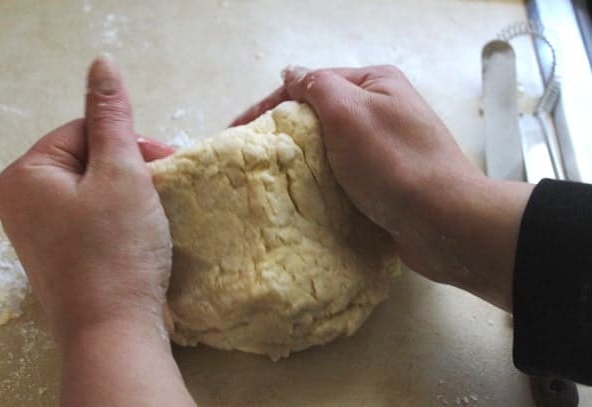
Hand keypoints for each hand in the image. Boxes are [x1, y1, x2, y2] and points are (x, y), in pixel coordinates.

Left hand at [0, 56, 174, 344]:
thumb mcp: (120, 172)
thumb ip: (111, 116)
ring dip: (133, 192)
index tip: (163, 160)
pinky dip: (124, 218)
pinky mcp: (65, 256)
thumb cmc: (116, 249)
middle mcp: (25, 203)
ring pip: (96, 190)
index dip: (126, 140)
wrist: (115, 331)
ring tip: (160, 209)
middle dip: (131, 167)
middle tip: (165, 184)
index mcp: (26, 176)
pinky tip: (146, 230)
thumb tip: (102, 62)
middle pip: (88, 160)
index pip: (81, 130)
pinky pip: (95, 219)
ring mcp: (43, 233)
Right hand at [233, 66, 533, 310]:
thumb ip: (317, 87)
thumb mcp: (349, 113)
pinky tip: (305, 190)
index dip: (270, 104)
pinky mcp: (387, 177)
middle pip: (320, 113)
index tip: (236, 130)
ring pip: (331, 145)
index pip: (311, 83)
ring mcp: (386, 145)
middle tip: (252, 155)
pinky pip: (344, 170)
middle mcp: (382, 108)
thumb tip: (292, 74)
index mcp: (375, 83)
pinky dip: (323, 177)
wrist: (443, 221)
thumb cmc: (393, 163)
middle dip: (285, 130)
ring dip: (302, 156)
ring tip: (271, 175)